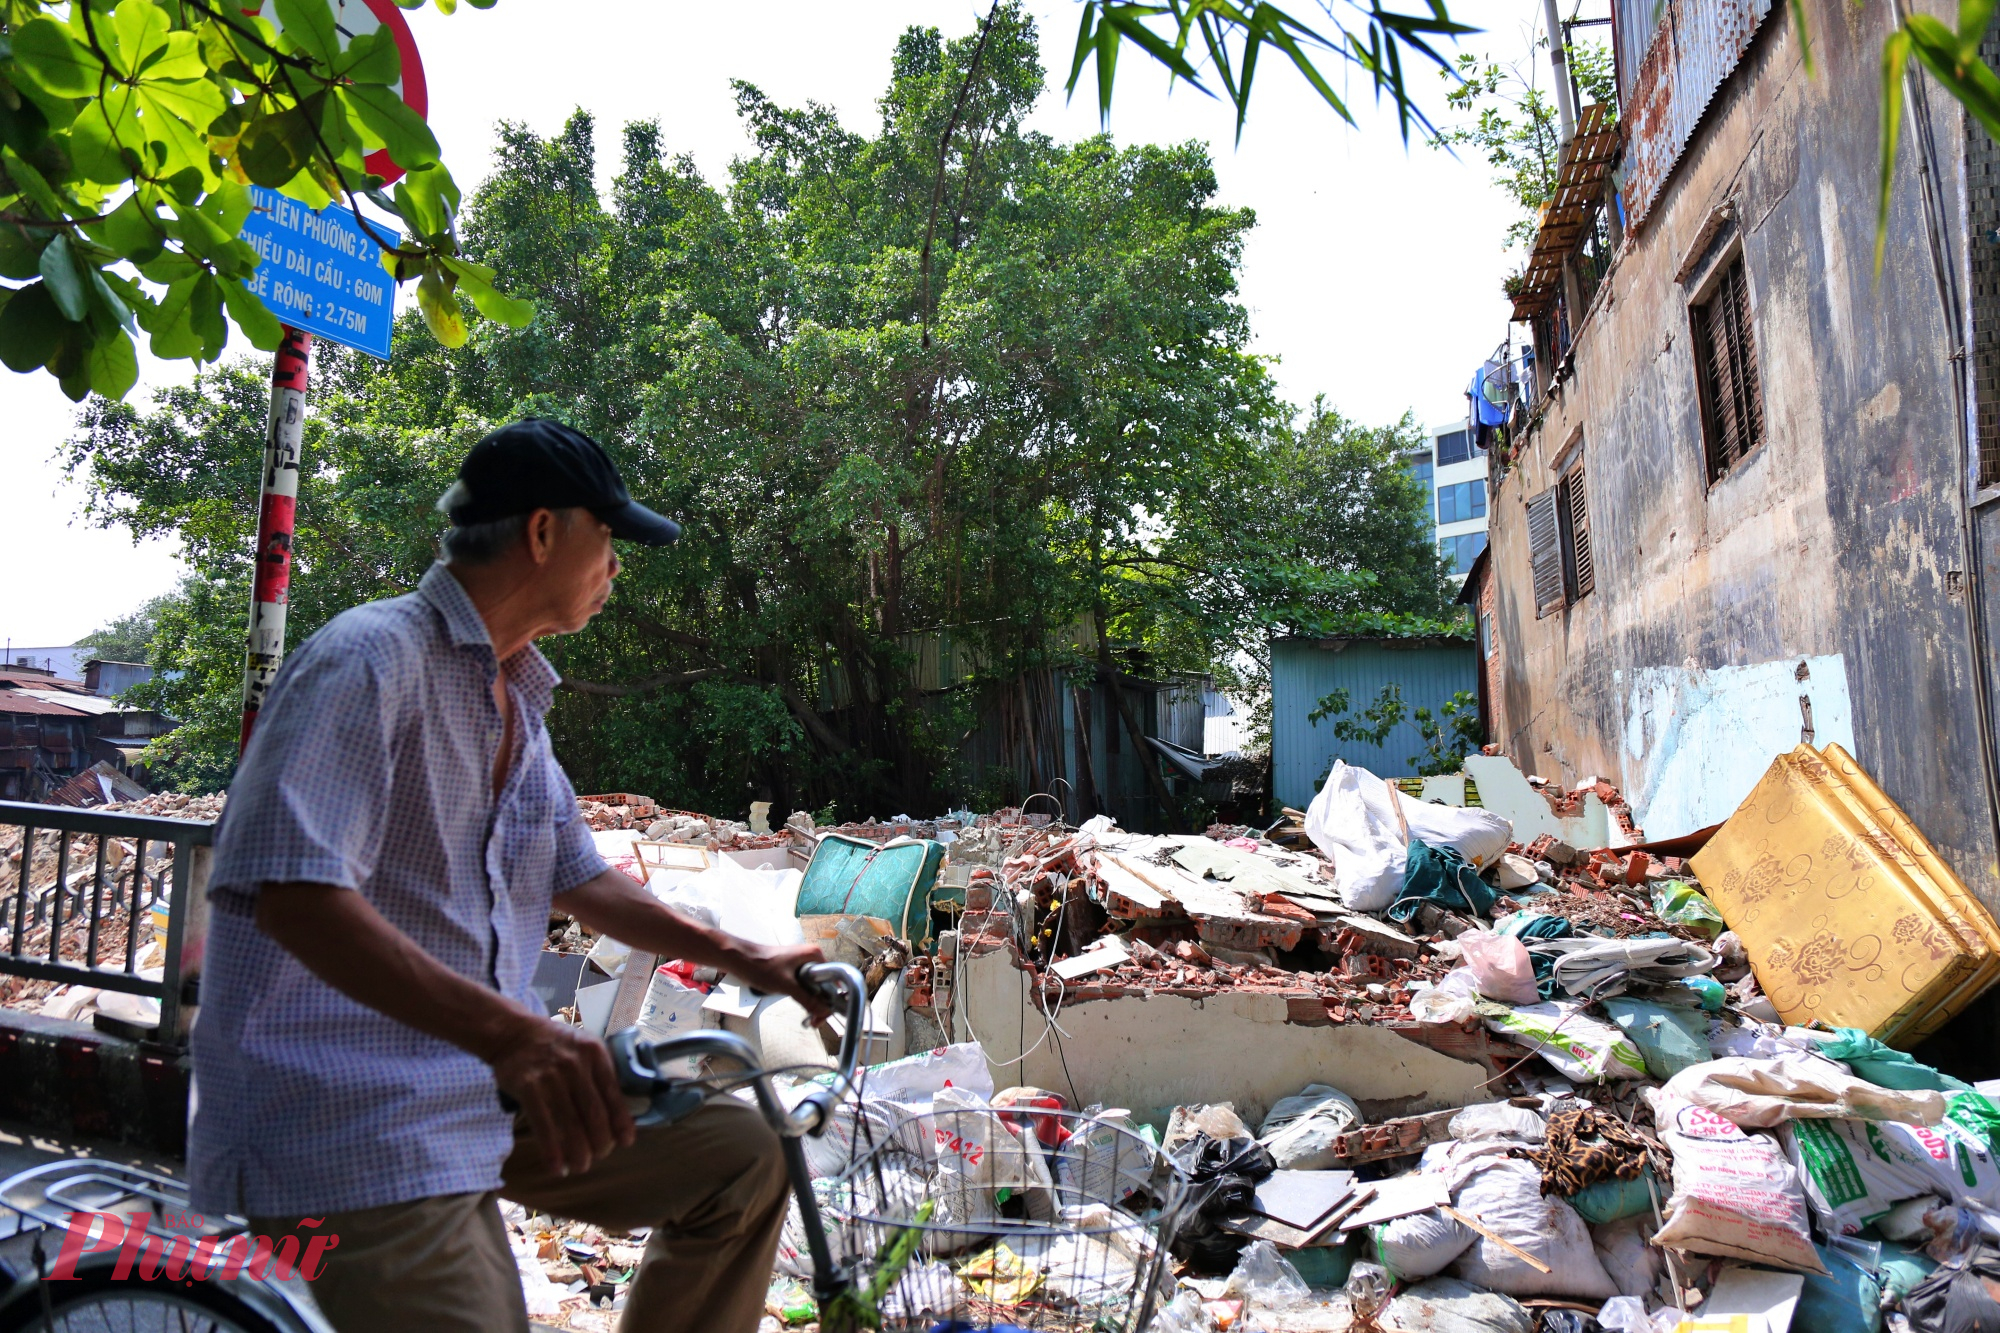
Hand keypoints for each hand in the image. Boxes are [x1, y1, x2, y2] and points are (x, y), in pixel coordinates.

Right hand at [484, 1011, 635, 1176]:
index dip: (621, 1123)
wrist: (513, 1033)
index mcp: (595, 1054)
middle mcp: (576, 1064)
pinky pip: (544, 1126)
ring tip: (581, 1167)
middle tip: (599, 1156)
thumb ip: (600, 1074)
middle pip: (594, 1113)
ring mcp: (551, 1076)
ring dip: (578, 1152)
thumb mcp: (584, 1048)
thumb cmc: (555, 1046)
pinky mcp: (528, 1088)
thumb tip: (618, 1113)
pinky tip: (556, 1167)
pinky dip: (552, 1151)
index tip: (626, 1142)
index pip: (614, 1094)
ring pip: (571, 1124)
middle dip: (600, 1142)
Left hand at [728, 940, 832, 1021]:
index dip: (831, 1000)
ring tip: (809, 1018)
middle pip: (825, 984)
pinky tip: (802, 1006)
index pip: (833, 980)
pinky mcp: (793, 968)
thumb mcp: (786, 986)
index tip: (824, 1016)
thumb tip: (825, 1011)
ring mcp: (802, 962)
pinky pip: (805, 984)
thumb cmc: (761, 967)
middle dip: (821, 1003)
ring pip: (815, 986)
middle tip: (815, 1021)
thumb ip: (807, 999)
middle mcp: (811, 956)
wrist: (739, 959)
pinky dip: (804, 996)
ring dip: (812, 1002)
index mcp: (814, 955)